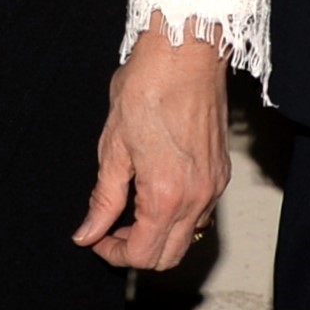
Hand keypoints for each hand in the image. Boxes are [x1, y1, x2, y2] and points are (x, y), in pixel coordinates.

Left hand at [75, 21, 230, 272]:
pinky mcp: (221, 172)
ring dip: (158, 235)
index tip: (96, 238)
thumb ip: (102, 198)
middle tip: (110, 230)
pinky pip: (201, 212)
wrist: (185, 53)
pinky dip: (177, 216)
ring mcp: (214, 186)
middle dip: (137, 251)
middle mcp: (197, 197)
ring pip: (188, 237)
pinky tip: (154, 191)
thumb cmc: (148, 87)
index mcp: (165, 195)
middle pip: (169, 256)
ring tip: (130, 209)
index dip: (113, 253)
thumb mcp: (113, 147)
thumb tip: (88, 232)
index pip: (142, 254)